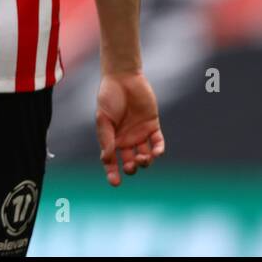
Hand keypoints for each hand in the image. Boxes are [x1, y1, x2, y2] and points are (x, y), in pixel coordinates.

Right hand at [95, 71, 164, 186]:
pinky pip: (157, 143)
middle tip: (130, 165)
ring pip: (145, 156)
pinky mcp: (153, 126)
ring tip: (142, 157)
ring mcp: (140, 134)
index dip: (112, 173)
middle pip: (129, 162)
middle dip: (131, 168)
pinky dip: (158, 150)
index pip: (111, 161)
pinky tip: (156, 153)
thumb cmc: (108, 97)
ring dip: (145, 161)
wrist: (123, 79)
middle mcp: (126, 139)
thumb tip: (106, 159)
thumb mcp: (103, 118)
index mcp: (111, 139)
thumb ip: (106, 138)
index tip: (115, 183)